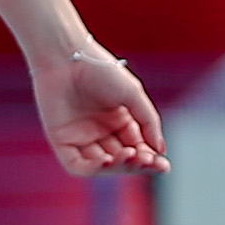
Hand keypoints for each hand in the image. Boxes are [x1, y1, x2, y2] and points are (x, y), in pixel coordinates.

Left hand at [34, 45, 167, 176]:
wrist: (67, 55)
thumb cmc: (100, 69)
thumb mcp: (133, 94)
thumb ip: (149, 122)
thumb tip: (161, 151)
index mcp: (119, 120)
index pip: (137, 148)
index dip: (150, 159)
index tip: (163, 165)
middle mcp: (100, 131)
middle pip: (122, 159)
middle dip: (137, 164)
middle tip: (147, 161)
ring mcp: (80, 137)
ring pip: (102, 165)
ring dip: (118, 167)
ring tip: (129, 156)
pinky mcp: (61, 141)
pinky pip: (77, 165)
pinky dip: (93, 168)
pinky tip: (107, 160)